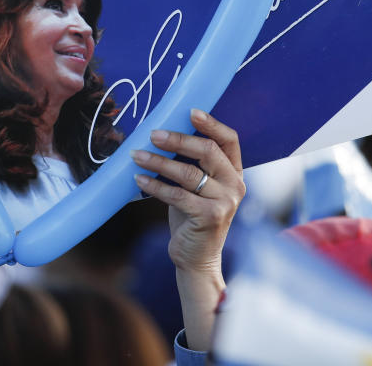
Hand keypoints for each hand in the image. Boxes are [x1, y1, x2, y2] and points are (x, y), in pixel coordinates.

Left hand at [132, 108, 244, 350]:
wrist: (196, 259)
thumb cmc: (192, 217)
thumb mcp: (197, 187)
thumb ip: (192, 164)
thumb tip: (162, 133)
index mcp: (234, 172)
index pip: (229, 139)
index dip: (211, 123)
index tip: (189, 111)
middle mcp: (235, 185)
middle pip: (207, 151)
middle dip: (177, 139)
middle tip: (152, 134)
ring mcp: (225, 202)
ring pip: (189, 173)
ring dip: (159, 161)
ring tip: (136, 155)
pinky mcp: (210, 217)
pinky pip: (178, 195)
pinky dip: (155, 185)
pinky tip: (139, 179)